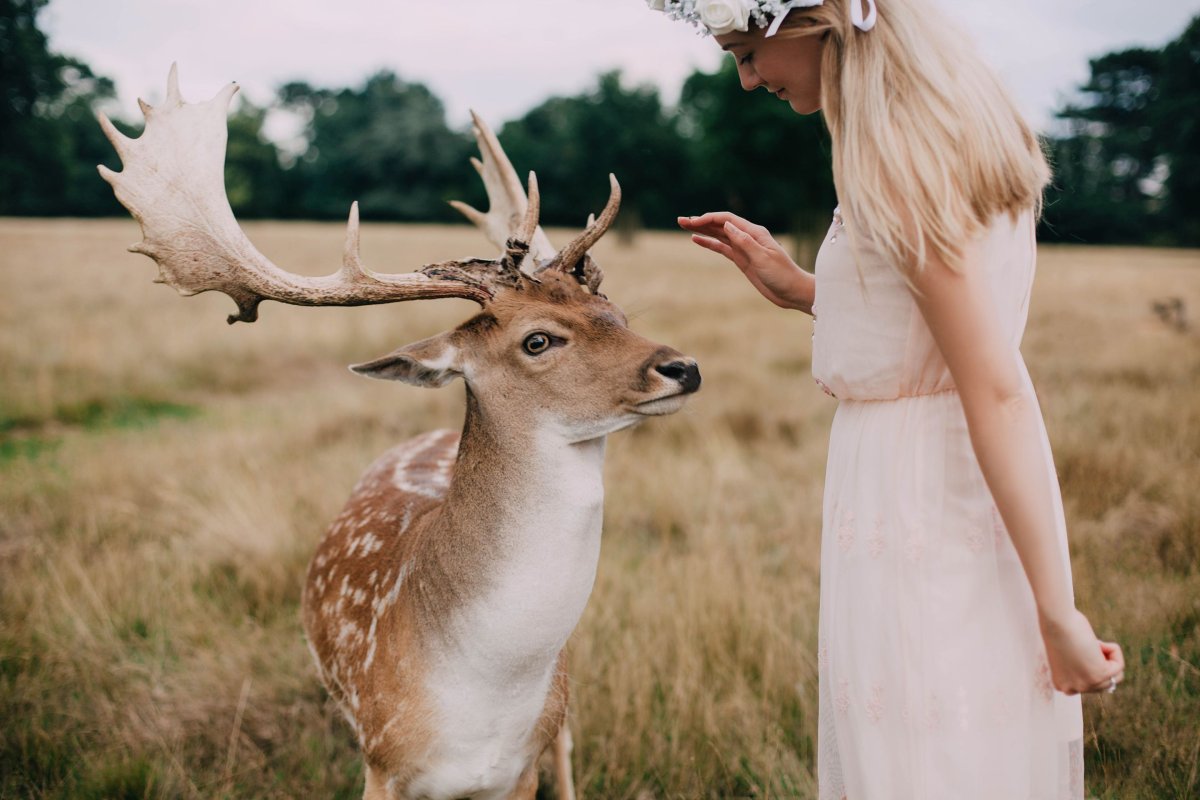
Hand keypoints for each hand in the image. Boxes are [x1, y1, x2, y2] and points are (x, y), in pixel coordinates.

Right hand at [678, 212, 813, 311]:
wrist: (792, 291)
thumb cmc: (782, 275)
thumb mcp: (763, 258)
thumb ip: (745, 242)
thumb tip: (727, 226)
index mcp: (754, 233)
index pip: (727, 220)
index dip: (709, 219)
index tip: (693, 222)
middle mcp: (747, 237)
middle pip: (720, 225)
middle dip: (701, 221)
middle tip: (680, 220)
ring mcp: (744, 248)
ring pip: (719, 235)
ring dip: (702, 230)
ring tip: (684, 226)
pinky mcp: (742, 260)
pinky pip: (722, 248)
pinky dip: (710, 243)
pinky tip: (697, 239)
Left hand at [1039, 608, 1124, 694]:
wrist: (1057, 621)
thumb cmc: (1061, 629)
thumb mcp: (1070, 654)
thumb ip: (1082, 666)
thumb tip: (1100, 667)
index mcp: (1061, 684)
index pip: (1088, 685)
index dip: (1091, 665)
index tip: (1083, 651)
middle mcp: (1072, 689)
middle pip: (1102, 683)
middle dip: (1101, 663)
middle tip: (1088, 645)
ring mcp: (1086, 685)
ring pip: (1114, 677)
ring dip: (1109, 657)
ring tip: (1093, 644)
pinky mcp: (1099, 676)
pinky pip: (1119, 666)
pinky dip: (1114, 651)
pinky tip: (1097, 642)